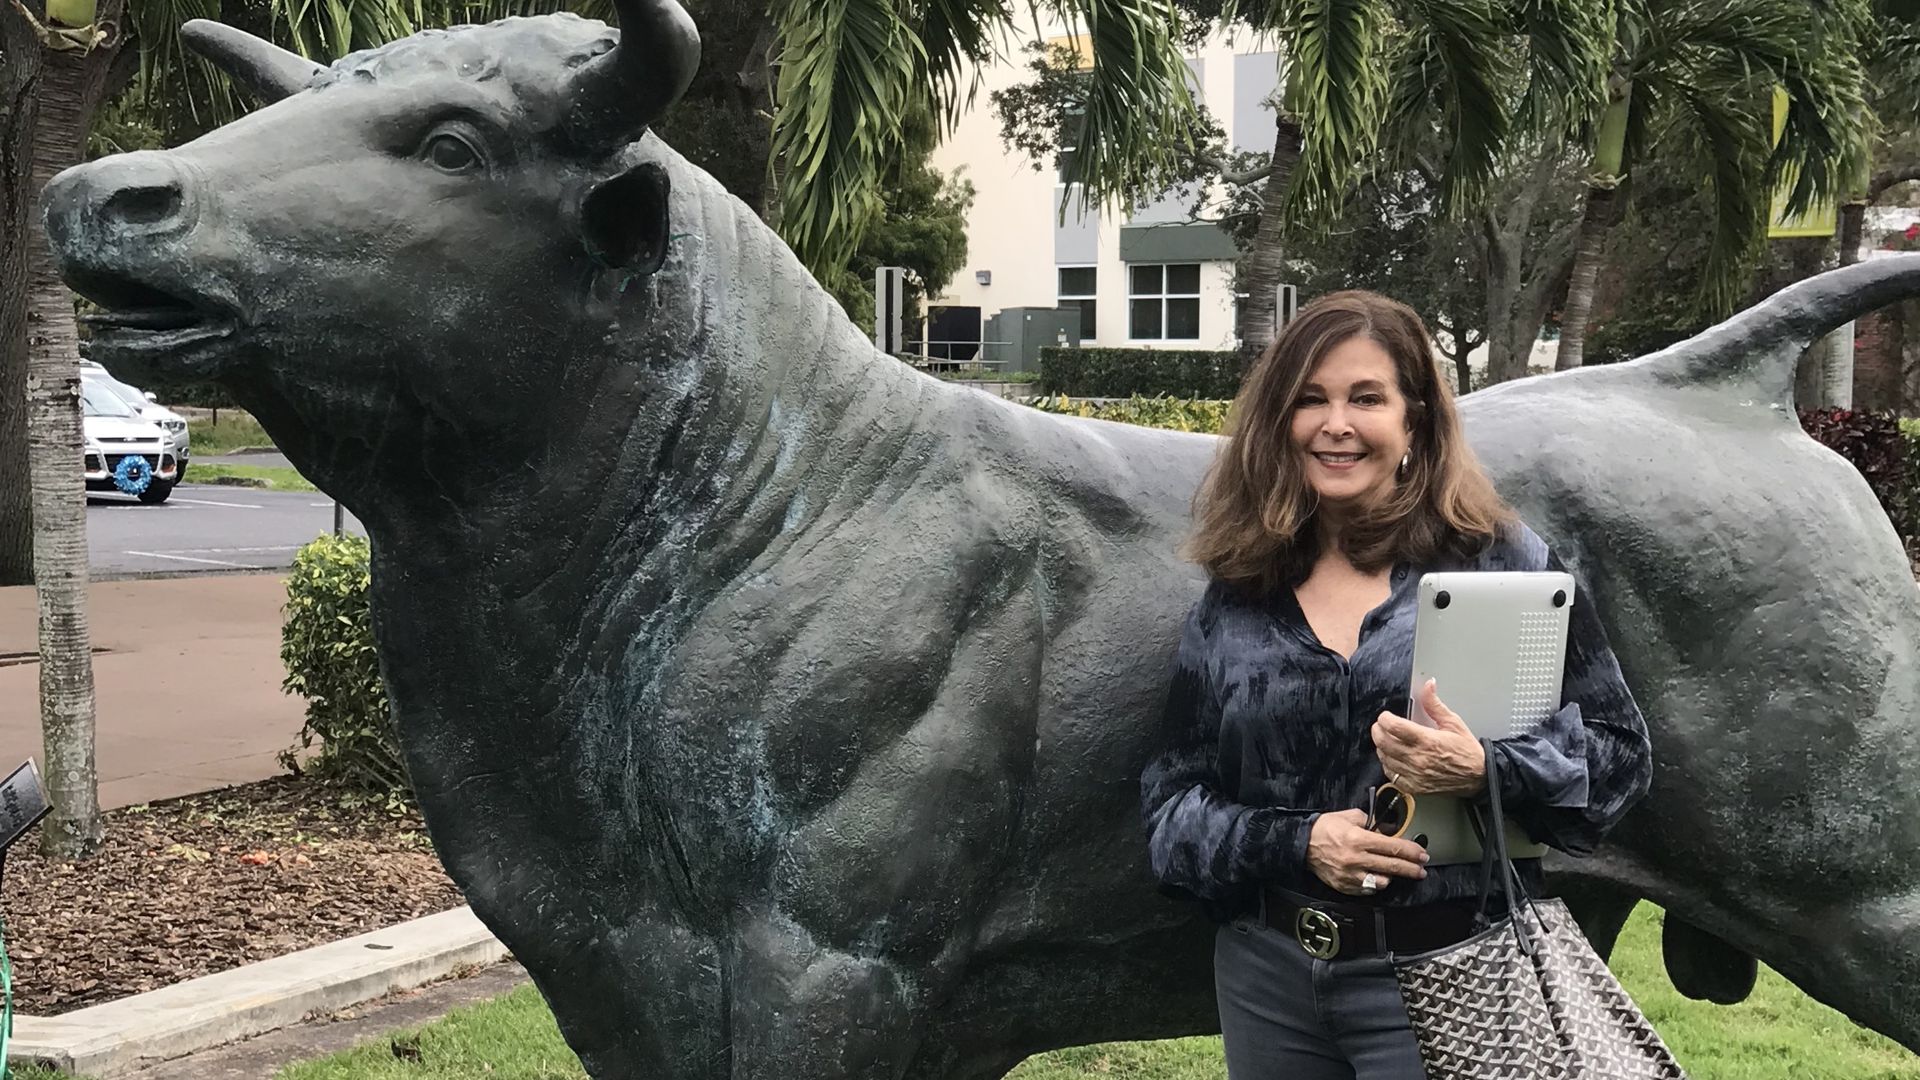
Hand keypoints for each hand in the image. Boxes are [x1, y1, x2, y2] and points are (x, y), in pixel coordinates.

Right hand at [1307, 809, 1428, 895]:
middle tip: (1421, 869)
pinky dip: (1375, 884)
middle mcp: (1356, 859)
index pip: (1392, 847)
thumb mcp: (1351, 817)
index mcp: (1358, 839)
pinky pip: (1368, 890)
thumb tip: (1390, 831)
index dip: (1411, 852)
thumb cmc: (1326, 827)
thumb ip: (1373, 824)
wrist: (1303, 844)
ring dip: (1391, 877)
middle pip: (1392, 867)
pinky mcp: (1345, 886)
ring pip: (1382, 882)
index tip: (1423, 854)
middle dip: (1411, 869)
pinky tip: (1376, 877)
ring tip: (1394, 872)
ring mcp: (1350, 875)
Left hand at [1372, 678, 1486, 797]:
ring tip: (1387, 740)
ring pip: (1385, 759)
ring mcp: (1415, 775)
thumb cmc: (1467, 751)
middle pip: (1384, 743)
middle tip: (1381, 726)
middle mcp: (1419, 759)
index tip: (1385, 716)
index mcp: (1428, 741)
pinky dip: (1388, 765)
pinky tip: (1394, 758)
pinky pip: (1391, 776)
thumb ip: (1435, 704)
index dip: (1385, 719)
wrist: (1479, 776)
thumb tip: (1428, 686)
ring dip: (1381, 747)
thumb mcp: (1453, 722)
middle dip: (1378, 731)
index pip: (1394, 727)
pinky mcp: (1415, 787)